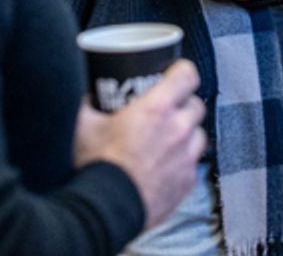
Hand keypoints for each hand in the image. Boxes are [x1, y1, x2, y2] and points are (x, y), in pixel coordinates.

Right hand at [74, 60, 206, 229]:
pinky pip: (192, 163)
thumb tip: (85, 92)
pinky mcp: (187, 181)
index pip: (187, 75)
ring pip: (199, 134)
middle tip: (166, 110)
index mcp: (157, 109)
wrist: (105, 211)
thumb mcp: (83, 126)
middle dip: (183, 104)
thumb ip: (87, 103)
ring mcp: (186, 157)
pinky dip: (182, 162)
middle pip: (195, 104)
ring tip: (166, 139)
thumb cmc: (95, 168)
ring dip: (187, 133)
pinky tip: (164, 165)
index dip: (181, 71)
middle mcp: (178, 129)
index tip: (172, 74)